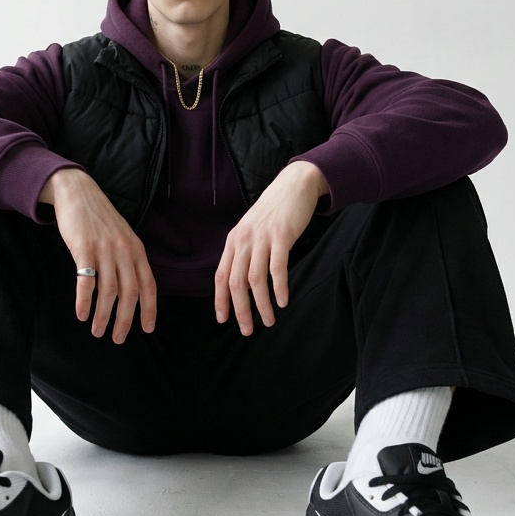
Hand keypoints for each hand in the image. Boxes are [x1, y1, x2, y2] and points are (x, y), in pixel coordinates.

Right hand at [40, 169, 156, 342]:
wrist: (77, 192)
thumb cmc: (98, 219)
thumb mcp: (122, 236)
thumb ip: (128, 259)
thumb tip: (131, 290)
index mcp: (136, 250)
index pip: (148, 285)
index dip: (149, 309)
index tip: (148, 329)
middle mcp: (124, 251)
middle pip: (130, 293)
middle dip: (125, 320)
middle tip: (118, 339)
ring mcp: (104, 249)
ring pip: (108, 291)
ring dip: (103, 315)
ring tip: (97, 331)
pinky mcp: (84, 248)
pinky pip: (86, 281)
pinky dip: (84, 301)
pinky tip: (81, 314)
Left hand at [214, 161, 327, 334]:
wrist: (294, 185)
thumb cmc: (273, 212)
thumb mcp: (251, 230)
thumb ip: (244, 252)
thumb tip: (240, 282)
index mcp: (233, 241)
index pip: (221, 276)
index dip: (220, 300)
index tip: (223, 320)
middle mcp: (243, 240)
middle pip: (236, 283)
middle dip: (240, 310)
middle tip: (247, 330)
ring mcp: (262, 238)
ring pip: (256, 279)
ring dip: (261, 304)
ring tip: (269, 322)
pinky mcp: (281, 236)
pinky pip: (277, 267)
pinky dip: (279, 287)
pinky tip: (282, 302)